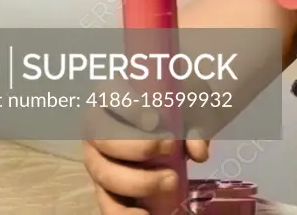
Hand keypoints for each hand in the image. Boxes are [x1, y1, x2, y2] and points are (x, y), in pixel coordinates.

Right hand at [81, 79, 210, 213]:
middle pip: (103, 139)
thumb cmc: (180, 103)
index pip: (109, 93)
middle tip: (170, 147)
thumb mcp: (193, 102)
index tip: (154, 119)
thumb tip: (199, 153)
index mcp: (114, 95)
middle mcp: (98, 128)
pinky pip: (107, 204)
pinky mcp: (105, 188)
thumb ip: (197, 121)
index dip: (128, 107)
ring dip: (138, 181)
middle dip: (136, 147)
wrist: (182, 121)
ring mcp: (98, 160)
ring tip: (172, 180)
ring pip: (104, 174)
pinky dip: (123, 213)